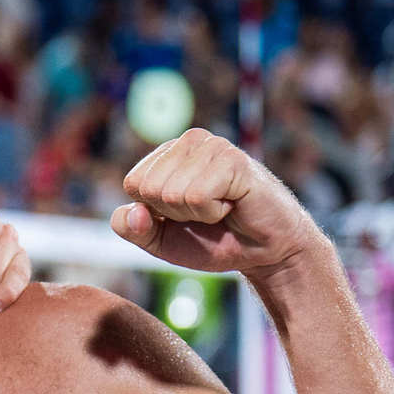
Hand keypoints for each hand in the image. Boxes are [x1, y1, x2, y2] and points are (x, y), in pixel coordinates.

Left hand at [112, 129, 319, 275]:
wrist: (263, 252)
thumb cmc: (213, 240)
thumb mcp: (160, 240)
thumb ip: (132, 229)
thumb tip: (130, 212)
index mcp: (167, 154)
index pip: (133, 184)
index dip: (155, 212)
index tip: (184, 214)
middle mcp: (188, 142)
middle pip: (149, 188)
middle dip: (175, 213)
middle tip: (206, 212)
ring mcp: (212, 146)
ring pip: (171, 193)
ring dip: (196, 213)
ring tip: (221, 208)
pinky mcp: (233, 159)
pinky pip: (197, 196)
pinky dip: (213, 212)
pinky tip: (233, 205)